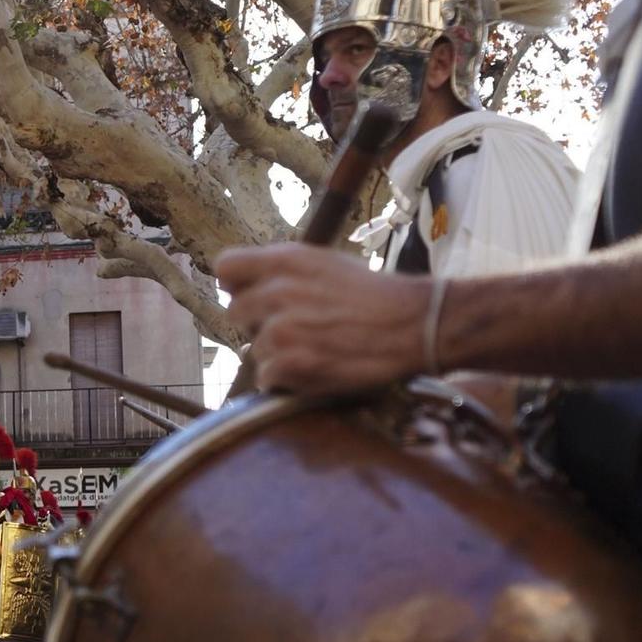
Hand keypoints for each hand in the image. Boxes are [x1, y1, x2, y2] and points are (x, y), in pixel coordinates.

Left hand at [215, 244, 428, 396]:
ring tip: (317, 349)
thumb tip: (245, 288)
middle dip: (258, 324)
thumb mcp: (326, 264)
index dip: (235, 285)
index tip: (250, 297)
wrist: (415, 324)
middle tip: (295, 330)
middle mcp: (277, 290)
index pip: (226, 267)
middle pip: (236, 312)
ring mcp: (282, 328)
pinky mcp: (290, 361)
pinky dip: (286, 380)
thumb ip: (283, 273)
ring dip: (278, 355)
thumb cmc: (374, 296)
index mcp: (285, 260)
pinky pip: (266, 377)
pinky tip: (316, 369)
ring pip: (253, 349)